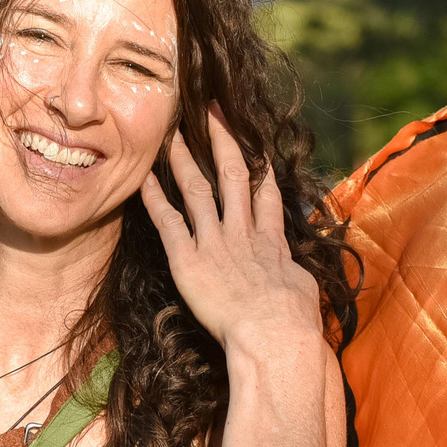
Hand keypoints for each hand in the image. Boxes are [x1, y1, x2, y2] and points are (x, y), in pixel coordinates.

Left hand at [139, 110, 319, 357]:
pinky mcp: (188, 259)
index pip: (266, 194)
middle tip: (212, 113)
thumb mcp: (303, 291)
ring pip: (199, 190)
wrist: (274, 333)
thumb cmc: (295, 322)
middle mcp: (243, 232)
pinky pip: (168, 222)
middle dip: (223, 141)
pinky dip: (155, 199)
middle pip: (234, 176)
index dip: (260, 166)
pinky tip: (144, 178)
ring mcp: (214, 242)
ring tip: (173, 135)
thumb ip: (293, 276)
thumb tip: (295, 278)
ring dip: (185, 160)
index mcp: (272, 242)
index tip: (253, 144)